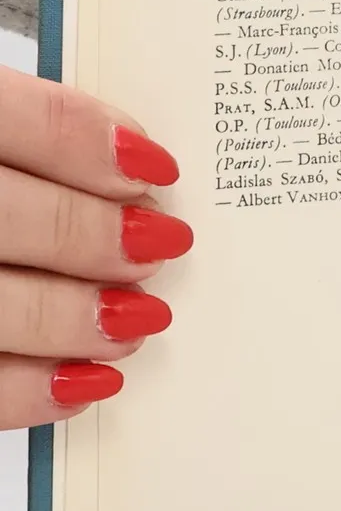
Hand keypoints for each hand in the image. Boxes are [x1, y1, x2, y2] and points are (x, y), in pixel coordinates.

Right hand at [0, 71, 188, 427]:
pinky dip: (25, 392)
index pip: (12, 118)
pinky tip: (79, 384)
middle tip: (156, 246)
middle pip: (5, 218)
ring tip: (130, 322)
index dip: (92, 144)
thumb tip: (123, 157)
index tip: (154, 169)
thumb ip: (18, 134)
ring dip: (71, 319)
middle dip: (93, 237)